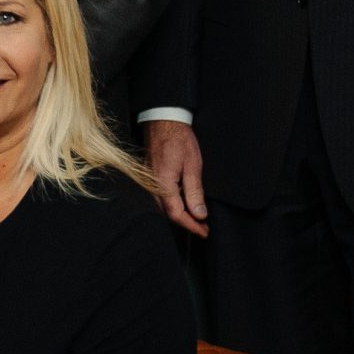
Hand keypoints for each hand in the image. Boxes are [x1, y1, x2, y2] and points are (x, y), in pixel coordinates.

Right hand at [143, 120, 207, 237]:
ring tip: (196, 217)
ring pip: (163, 207)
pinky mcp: (150, 177)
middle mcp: (152, 186)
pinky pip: (160, 198)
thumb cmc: (179, 139)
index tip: (204, 231)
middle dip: (186, 223)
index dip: (191, 226)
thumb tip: (199, 214)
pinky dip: (173, 205)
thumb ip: (195, 192)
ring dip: (179, 215)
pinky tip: (184, 203)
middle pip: (168, 214)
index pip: (176, 214)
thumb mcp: (193, 165)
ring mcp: (149, 182)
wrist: (162, 121)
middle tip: (204, 227)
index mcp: (163, 184)